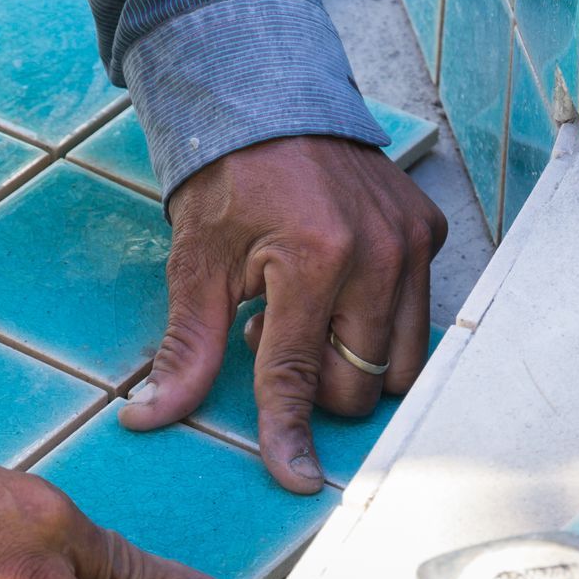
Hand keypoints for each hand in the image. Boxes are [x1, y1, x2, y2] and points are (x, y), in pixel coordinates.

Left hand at [118, 135, 447, 493]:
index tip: (295, 479)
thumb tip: (151, 415)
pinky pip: (417, 316)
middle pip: (358, 383)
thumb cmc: (227, 181)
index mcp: (312, 258)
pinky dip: (377, 323)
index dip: (288, 435)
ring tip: (305, 316)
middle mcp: (376, 253)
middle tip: (270, 332)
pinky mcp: (428, 231)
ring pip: (400, 362)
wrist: (270, 100)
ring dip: (351, 362)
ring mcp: (410, 241)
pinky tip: (336, 291)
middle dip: (315, 385)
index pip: (298, 375)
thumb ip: (186, 348)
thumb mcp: (196, 264)